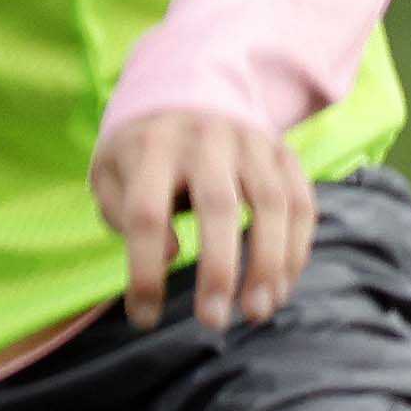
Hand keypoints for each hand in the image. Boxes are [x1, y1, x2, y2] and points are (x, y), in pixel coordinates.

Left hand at [92, 108, 314, 333]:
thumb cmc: (141, 150)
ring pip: (271, 204)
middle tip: (213, 321)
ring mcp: (252, 144)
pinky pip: (301, 203)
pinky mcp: (284, 153)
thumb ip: (121, 212)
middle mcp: (205, 141)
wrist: (189, 88)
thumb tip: (170, 255)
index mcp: (151, 147)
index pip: (145, 213)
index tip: (145, 317)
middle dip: (219, 270)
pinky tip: (282, 287)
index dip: (145, 269)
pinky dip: (297, 248)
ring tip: (258, 313)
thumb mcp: (110, 171)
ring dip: (269, 264)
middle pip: (217, 206)